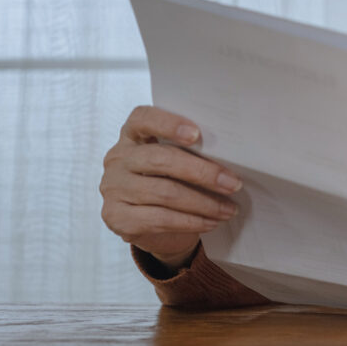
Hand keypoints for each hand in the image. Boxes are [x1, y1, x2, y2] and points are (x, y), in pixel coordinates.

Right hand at [100, 106, 241, 269]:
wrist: (153, 226)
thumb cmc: (172, 182)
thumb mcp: (179, 161)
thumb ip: (192, 152)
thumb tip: (231, 156)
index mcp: (133, 135)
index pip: (143, 119)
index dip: (169, 124)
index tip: (197, 134)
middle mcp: (118, 159)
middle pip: (160, 159)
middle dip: (203, 173)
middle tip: (232, 184)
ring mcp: (113, 189)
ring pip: (165, 193)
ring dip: (204, 203)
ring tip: (229, 209)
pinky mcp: (117, 218)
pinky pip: (161, 219)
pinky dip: (192, 221)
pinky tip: (212, 222)